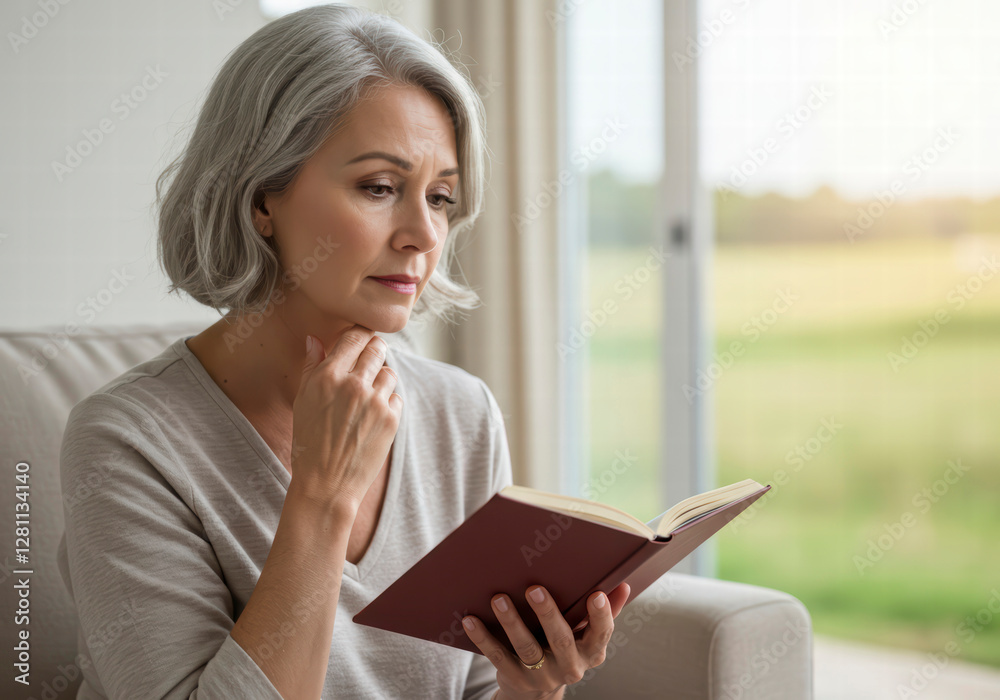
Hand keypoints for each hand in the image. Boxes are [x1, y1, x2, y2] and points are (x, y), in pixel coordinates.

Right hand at [288, 325, 401, 511]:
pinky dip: (387, 402)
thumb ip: (311, 366)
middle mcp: (354, 385)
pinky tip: (373, 416)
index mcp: (328, 376)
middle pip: (376, 348)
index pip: (353, 338)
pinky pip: (396, 397)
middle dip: (374, 350)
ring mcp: (375, 401)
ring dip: (381, 378)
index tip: (360, 339)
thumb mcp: (302, 401)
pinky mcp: (391, 419)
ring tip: (367, 395)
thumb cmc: (309, 442)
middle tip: (369, 360)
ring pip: (389, 372)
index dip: (359, 335)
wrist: (326, 484)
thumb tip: (314, 339)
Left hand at [461, 582, 630, 698]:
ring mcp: (542, 675)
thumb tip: (624, 585)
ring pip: (527, 648)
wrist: (536, 690)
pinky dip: (483, 637)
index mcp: (591, 652)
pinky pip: (498, 656)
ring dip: (511, 622)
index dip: (601, 617)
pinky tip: (471, 619)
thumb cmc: (564, 646)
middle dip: (548, 613)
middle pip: (560, 639)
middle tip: (534, 588)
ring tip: (499, 598)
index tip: (596, 595)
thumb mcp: (586, 634)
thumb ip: (605, 611)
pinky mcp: (516, 678)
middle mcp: (570, 666)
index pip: (601, 635)